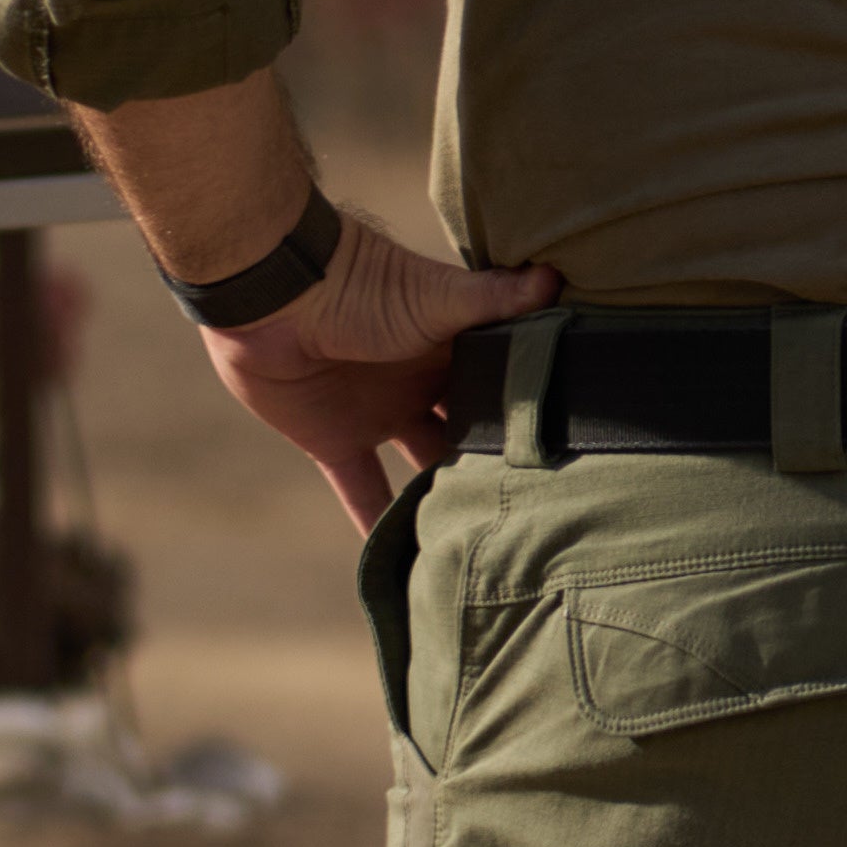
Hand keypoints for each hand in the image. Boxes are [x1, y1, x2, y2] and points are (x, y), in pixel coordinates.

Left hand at [207, 215, 552, 535]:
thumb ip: (493, 298)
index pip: (504, 387)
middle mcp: (423, 384)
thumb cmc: (360, 285)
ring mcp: (380, 414)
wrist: (270, 294)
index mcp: (454, 347)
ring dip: (445, 500)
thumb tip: (555, 278)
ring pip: (423, 468)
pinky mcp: (334, 440)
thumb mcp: (437, 297)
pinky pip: (363, 490)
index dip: (533, 417)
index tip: (576, 457)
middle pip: (468, 434)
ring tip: (486, 544)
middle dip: (494, 466)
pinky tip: (406, 568)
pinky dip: (378, 526)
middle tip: (539, 515)